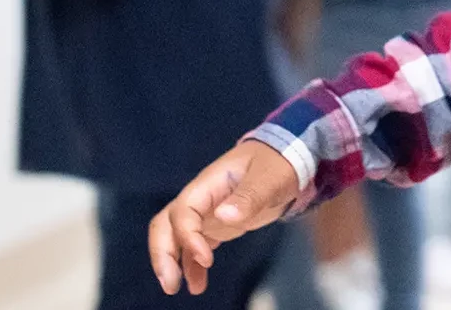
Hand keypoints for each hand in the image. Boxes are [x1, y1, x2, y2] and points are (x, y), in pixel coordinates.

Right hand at [148, 140, 299, 295]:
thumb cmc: (277, 164)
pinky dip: (192, 266)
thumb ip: (249, 196)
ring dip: (172, 263)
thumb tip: (223, 215)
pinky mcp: (214, 226)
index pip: (184, 211)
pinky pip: (194, 247)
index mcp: (209, 183)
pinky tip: (197, 284)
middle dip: (163, 254)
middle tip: (170, 284)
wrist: (287, 160)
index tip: (206, 259)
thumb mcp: (270, 177)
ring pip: (174, 238)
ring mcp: (205, 213)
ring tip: (176, 289)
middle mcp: (201, 199)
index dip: (188, 236)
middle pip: (166, 224)